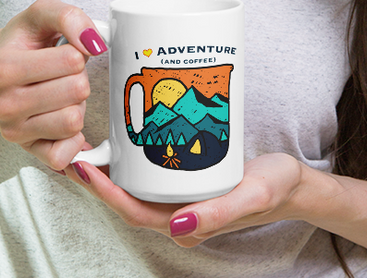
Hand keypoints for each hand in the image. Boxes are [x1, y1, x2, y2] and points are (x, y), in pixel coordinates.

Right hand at [0, 0, 105, 169]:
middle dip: (78, 77)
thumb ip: (69, 17)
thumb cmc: (23, 41)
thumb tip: (94, 42)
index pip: (73, 60)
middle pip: (77, 91)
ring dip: (77, 105)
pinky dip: (73, 138)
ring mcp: (13, 131)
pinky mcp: (27, 151)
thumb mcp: (42, 13)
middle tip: (61, 74)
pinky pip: (64, 155)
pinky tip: (61, 119)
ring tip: (59, 93)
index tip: (61, 51)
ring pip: (74, 121)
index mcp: (3, 67)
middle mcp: (3, 103)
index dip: (77, 51)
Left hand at [64, 153, 303, 245]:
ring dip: (110, 170)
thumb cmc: (274, 189)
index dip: (104, 192)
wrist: (291, 184)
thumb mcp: (252, 197)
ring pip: (135, 188)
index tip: (83, 165)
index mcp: (187, 225)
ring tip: (89, 142)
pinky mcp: (185, 185)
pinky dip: (131, 162)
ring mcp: (180, 201)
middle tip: (74, 148)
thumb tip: (176, 226)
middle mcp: (177, 217)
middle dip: (97, 179)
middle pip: (126, 200)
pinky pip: (150, 177)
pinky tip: (124, 140)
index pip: (133, 212)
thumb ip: (218, 215)